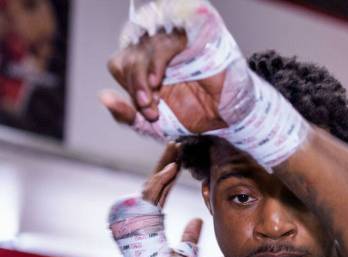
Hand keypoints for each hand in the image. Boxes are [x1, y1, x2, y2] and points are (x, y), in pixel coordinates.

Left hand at [103, 30, 227, 131]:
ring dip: (142, 76)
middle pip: (128, 55)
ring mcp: (175, 37)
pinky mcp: (193, 29)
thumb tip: (104, 98)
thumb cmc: (197, 117)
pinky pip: (165, 37)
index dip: (129, 86)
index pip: (121, 64)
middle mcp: (157, 49)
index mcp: (147, 66)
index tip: (147, 110)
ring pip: (143, 46)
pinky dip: (156, 59)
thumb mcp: (156, 124)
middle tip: (149, 108)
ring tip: (154, 97)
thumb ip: (129, 115)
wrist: (232, 118)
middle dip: (134, 85)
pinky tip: (158, 80)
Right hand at [140, 143, 202, 256]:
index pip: (160, 195)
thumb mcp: (186, 256)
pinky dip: (160, 181)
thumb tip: (197, 221)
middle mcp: (142, 222)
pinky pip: (149, 197)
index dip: (169, 177)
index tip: (181, 161)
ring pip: (150, 186)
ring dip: (163, 166)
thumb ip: (190, 238)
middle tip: (178, 143)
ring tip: (177, 146)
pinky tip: (173, 166)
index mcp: (151, 227)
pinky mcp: (137, 223)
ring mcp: (137, 222)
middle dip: (165, 163)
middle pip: (154, 185)